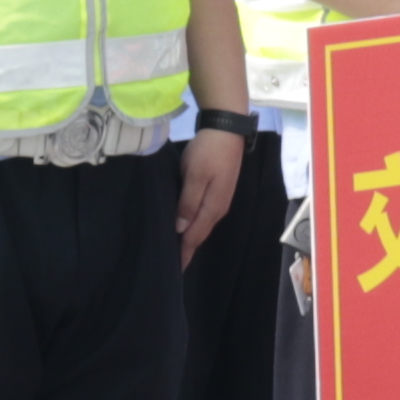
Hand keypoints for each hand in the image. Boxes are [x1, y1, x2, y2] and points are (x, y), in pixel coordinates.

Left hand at [174, 126, 244, 258]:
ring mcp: (219, 198)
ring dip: (191, 238)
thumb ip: (188, 203)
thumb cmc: (208, 152)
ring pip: (202, 225)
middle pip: (200, 234)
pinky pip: (203, 214)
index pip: (194, 237)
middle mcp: (218, 208)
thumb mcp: (195, 176)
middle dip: (188, 250)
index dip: (184, 254)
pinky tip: (186, 224)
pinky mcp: (218, 189)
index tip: (173, 271)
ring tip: (177, 249)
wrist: (226, 129)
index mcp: (212, 208)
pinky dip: (194, 224)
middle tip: (172, 265)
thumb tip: (180, 230)